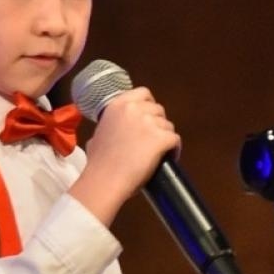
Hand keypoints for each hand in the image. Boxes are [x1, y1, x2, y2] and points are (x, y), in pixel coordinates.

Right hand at [70, 87, 180, 224]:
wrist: (105, 180)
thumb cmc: (99, 163)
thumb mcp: (98, 134)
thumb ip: (111, 124)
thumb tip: (117, 129)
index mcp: (117, 105)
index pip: (143, 93)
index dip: (149, 105)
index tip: (148, 117)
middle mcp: (134, 109)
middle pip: (158, 110)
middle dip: (157, 124)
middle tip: (152, 139)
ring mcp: (149, 122)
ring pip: (168, 125)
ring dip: (165, 137)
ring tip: (158, 152)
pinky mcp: (161, 137)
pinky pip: (176, 140)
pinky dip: (174, 150)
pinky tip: (168, 158)